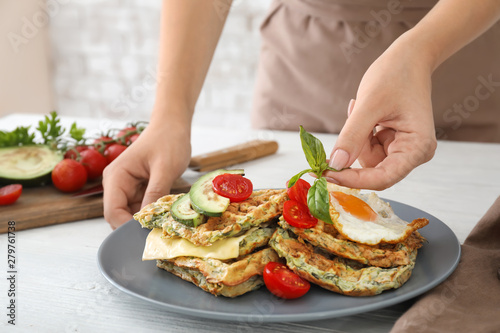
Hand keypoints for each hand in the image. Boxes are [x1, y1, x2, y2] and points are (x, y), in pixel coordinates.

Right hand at [102, 121, 190, 228]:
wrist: (172, 125)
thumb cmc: (168, 140)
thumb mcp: (165, 168)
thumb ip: (155, 193)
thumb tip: (149, 219)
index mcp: (116, 177)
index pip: (112, 212)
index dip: (127, 227)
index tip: (147, 234)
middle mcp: (116, 184)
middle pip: (119, 216)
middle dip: (136, 226)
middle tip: (159, 232)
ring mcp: (126, 187)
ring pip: (131, 214)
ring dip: (146, 220)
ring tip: (165, 222)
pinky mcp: (137, 189)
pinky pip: (141, 207)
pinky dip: (152, 212)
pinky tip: (165, 213)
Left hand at [324, 38, 436, 189]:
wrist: (408, 57)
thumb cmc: (396, 75)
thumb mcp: (370, 105)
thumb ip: (353, 137)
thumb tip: (335, 165)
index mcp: (418, 148)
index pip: (383, 178)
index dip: (353, 180)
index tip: (326, 175)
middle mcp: (413, 153)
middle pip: (373, 171)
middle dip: (353, 153)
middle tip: (339, 133)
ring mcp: (403, 148)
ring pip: (366, 159)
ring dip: (355, 139)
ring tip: (359, 109)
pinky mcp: (392, 142)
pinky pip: (366, 148)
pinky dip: (359, 134)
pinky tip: (362, 111)